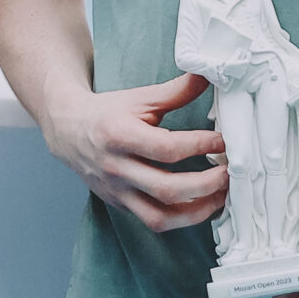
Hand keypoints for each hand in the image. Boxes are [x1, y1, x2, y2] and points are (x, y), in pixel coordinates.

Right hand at [38, 73, 227, 232]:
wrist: (69, 131)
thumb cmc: (108, 113)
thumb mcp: (140, 98)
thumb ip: (176, 91)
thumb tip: (209, 75)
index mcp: (119, 134)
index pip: (166, 148)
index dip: (200, 146)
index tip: (223, 141)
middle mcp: (116, 167)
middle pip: (166, 188)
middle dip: (205, 184)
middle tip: (229, 173)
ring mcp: (117, 191)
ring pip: (160, 216)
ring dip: (198, 211)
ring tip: (222, 196)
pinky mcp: (121, 205)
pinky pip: (154, 222)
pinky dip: (182, 219)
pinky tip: (202, 206)